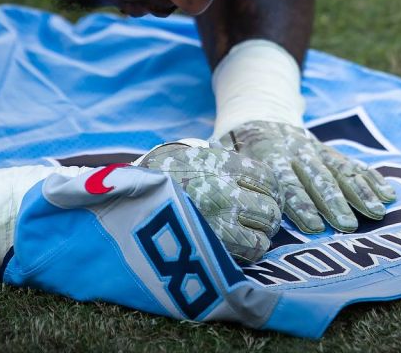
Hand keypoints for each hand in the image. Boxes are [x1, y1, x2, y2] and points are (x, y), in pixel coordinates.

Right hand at [139, 141, 281, 262]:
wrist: (129, 197)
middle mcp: (226, 190)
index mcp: (223, 164)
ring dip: (261, 235)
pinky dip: (250, 250)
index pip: (268, 179)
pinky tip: (239, 246)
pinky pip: (250, 251)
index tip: (266, 196)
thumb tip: (227, 150)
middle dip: (268, 216)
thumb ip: (214, 152)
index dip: (271, 191)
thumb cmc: (159, 174)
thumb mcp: (188, 151)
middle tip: (259, 219)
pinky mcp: (213, 244)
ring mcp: (220, 218)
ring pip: (266, 232)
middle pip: (271, 208)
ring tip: (250, 234)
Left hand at [214, 121, 396, 233]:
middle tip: (348, 226)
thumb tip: (217, 183)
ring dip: (360, 192)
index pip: (287, 183)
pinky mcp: (330, 152)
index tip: (313, 226)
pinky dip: (371, 179)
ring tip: (376, 212)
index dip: (300, 205)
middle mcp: (298, 154)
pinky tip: (388, 195)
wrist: (260, 109)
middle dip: (334, 204)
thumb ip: (221, 165)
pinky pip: (353, 165)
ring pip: (341, 172)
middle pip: (319, 180)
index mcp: (271, 156)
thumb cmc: (237, 141)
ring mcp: (317, 152)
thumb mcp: (223, 148)